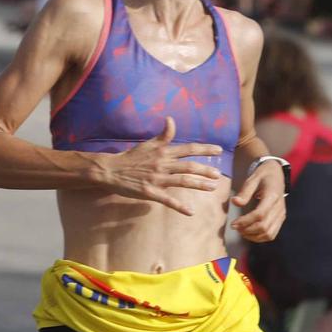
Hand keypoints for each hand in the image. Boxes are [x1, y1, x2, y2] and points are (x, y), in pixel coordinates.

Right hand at [96, 116, 226, 215]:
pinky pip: (168, 200)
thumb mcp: (148, 143)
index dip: (205, 149)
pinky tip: (190, 212)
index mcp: (163, 152)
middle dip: (205, 170)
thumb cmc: (131, 157)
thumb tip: (171, 119)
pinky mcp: (151, 192)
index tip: (219, 150)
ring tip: (212, 187)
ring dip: (199, 185)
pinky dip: (180, 207)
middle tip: (218, 174)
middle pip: (189, 166)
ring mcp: (157, 179)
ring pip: (183, 181)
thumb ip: (163, 135)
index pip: (188, 148)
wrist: (112, 170)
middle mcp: (163, 164)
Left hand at [230, 160, 286, 241]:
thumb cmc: (263, 176)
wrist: (277, 174)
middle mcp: (279, 207)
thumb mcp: (252, 179)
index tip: (233, 223)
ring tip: (241, 231)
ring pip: (269, 234)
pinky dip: (260, 237)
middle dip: (247, 230)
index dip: (245, 221)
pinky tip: (250, 233)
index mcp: (273, 196)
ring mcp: (281, 214)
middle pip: (264, 226)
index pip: (260, 214)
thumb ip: (244, 192)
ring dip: (253, 236)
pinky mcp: (281, 219)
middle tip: (235, 227)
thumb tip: (235, 202)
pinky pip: (272, 234)